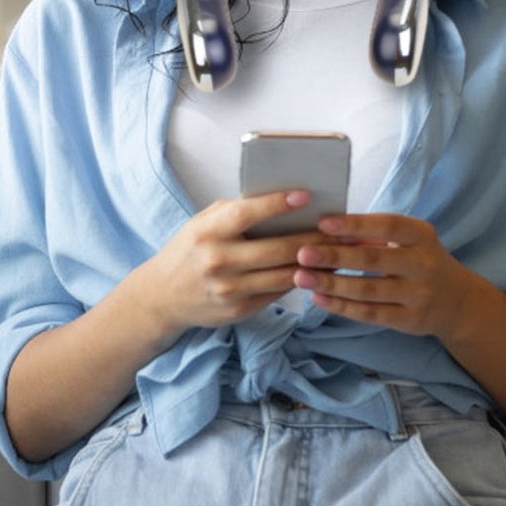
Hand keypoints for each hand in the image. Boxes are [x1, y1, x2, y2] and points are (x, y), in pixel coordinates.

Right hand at [135, 191, 329, 335]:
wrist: (163, 296)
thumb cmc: (191, 250)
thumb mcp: (203, 223)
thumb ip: (235, 212)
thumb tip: (282, 202)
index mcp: (208, 232)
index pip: (246, 215)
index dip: (277, 204)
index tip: (305, 195)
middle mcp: (218, 261)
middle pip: (277, 249)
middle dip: (314, 238)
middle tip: (342, 229)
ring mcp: (229, 289)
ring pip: (285, 274)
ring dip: (316, 263)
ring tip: (341, 250)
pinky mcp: (239, 309)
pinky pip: (278, 291)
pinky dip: (302, 279)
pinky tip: (320, 270)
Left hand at [291, 213, 473, 337]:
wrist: (457, 301)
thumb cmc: (421, 261)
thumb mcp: (411, 240)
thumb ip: (377, 233)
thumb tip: (327, 227)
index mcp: (422, 236)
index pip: (388, 226)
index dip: (355, 224)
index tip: (323, 223)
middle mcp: (423, 265)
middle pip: (373, 260)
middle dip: (334, 256)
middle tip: (302, 253)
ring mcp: (418, 295)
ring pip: (367, 290)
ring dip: (331, 284)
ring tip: (301, 277)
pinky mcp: (409, 320)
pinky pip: (370, 314)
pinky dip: (341, 307)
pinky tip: (318, 299)